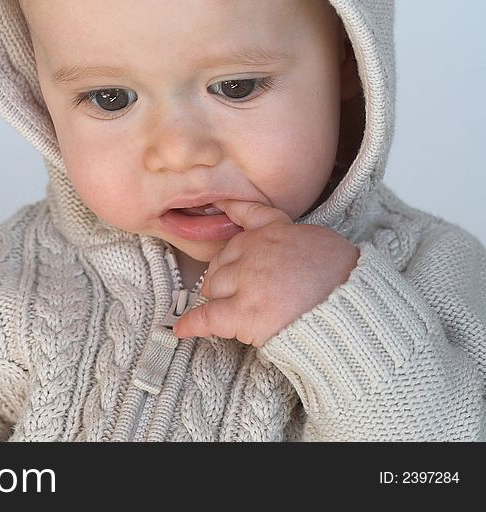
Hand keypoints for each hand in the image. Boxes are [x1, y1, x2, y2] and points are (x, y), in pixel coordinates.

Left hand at [173, 199, 359, 346]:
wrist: (352, 307)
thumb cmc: (347, 279)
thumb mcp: (323, 241)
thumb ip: (296, 240)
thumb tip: (289, 251)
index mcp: (276, 230)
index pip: (247, 214)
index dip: (230, 209)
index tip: (219, 206)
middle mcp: (254, 250)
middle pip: (223, 259)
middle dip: (226, 275)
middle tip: (241, 291)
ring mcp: (245, 280)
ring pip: (214, 287)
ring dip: (219, 299)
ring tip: (233, 311)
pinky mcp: (242, 312)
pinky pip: (207, 317)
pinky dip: (193, 324)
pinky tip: (182, 328)